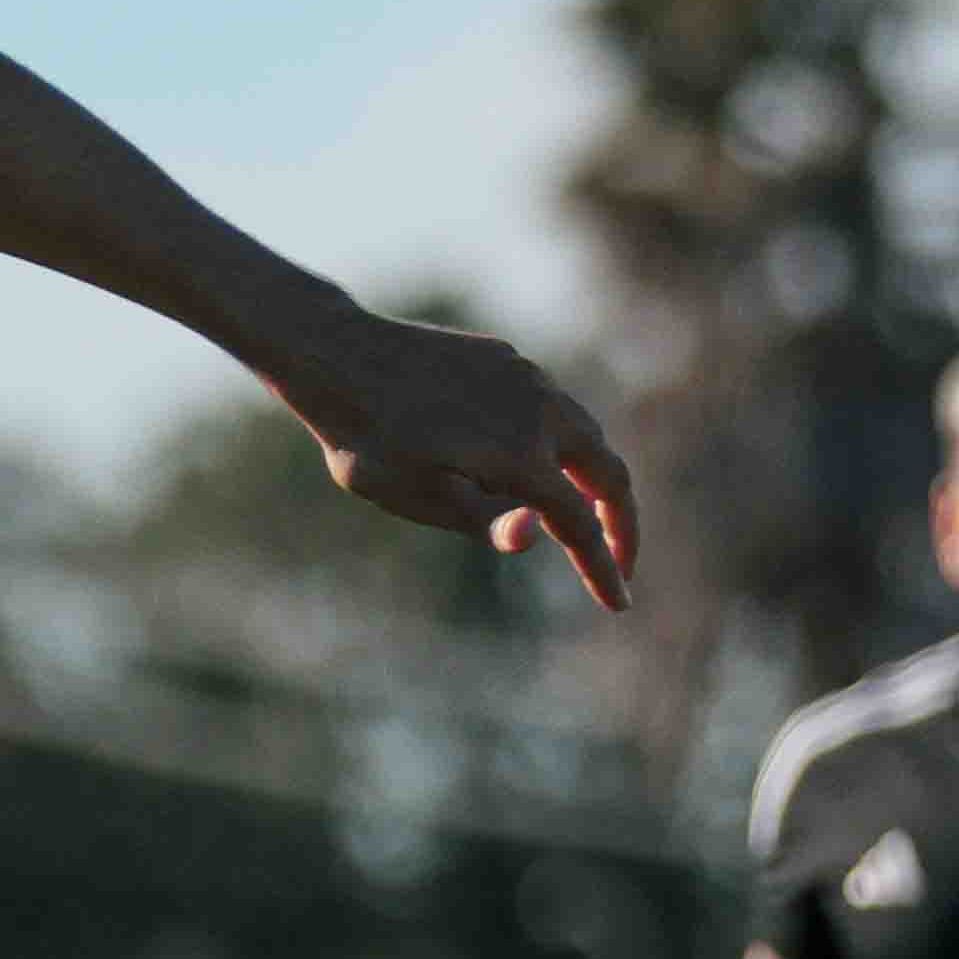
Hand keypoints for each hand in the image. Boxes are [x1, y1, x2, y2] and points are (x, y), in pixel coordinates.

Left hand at [271, 303, 639, 611]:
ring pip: (586, 433)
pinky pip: (552, 406)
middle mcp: (539, 408)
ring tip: (579, 519)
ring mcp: (527, 376)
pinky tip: (533, 464)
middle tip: (616, 563)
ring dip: (593, 480)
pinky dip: (562, 444)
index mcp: (522, 453)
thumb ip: (481, 519)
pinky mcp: (507, 359)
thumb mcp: (415, 494)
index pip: (582, 524)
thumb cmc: (367, 438)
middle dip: (621, 523)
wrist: (337, 355)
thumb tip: (539, 535)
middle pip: (609, 472)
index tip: (618, 603)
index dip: (602, 568)